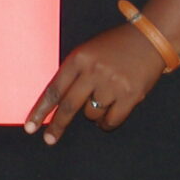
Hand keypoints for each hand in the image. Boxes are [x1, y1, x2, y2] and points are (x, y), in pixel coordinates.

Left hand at [26, 24, 165, 143]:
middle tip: (49, 139)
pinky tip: (107, 118)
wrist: (149, 39)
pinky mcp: (131, 95)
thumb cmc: (114, 47)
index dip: (41, 110)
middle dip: (57, 125)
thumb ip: (73, 74)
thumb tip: (56, 104)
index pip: (54, 89)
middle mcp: (94, 71)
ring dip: (92, 115)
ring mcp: (113, 84)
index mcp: (79, 58)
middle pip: (69, 106)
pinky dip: (106, 123)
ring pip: (91, 114)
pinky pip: (111, 120)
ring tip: (101, 102)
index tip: (30, 126)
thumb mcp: (88, 52)